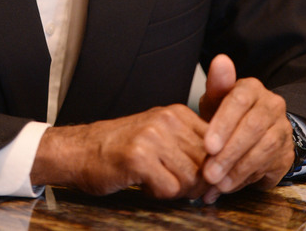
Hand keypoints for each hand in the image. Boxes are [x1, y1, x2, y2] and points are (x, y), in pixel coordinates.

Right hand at [31, 105, 209, 199]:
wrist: (82, 150)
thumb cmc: (122, 146)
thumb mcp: (161, 134)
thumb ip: (190, 145)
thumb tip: (224, 172)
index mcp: (177, 112)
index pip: (217, 144)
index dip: (215, 169)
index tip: (208, 184)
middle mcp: (167, 119)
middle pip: (207, 163)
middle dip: (198, 184)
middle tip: (181, 188)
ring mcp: (153, 136)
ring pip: (191, 178)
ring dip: (178, 190)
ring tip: (159, 182)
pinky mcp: (139, 157)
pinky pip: (170, 189)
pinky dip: (160, 194)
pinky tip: (145, 184)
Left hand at [199, 54, 294, 202]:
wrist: (249, 132)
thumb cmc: (227, 114)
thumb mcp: (216, 99)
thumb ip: (217, 83)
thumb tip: (220, 60)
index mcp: (252, 88)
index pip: (240, 100)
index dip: (223, 124)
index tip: (208, 145)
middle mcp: (272, 105)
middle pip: (253, 127)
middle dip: (229, 152)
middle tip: (209, 172)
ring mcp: (282, 129)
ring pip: (264, 149)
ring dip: (238, 168)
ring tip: (217, 182)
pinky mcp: (287, 152)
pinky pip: (270, 166)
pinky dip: (247, 178)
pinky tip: (229, 185)